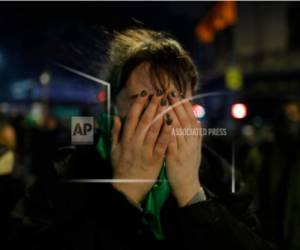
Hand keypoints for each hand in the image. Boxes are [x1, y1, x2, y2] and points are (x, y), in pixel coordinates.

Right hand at [111, 90, 172, 204]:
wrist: (127, 188)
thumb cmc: (120, 168)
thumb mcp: (114, 150)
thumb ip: (115, 133)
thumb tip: (115, 118)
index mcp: (125, 139)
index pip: (132, 117)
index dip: (139, 104)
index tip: (145, 94)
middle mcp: (135, 142)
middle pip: (144, 120)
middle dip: (152, 106)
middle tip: (160, 94)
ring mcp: (145, 150)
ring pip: (153, 129)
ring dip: (160, 115)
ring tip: (167, 103)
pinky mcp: (155, 159)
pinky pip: (161, 144)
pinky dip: (167, 133)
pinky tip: (172, 123)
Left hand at [166, 91, 203, 206]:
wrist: (188, 185)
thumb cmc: (189, 165)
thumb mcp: (196, 149)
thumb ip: (196, 135)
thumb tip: (197, 120)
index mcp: (195, 139)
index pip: (190, 118)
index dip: (184, 105)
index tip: (178, 93)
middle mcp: (191, 142)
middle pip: (184, 120)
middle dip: (177, 105)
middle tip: (169, 92)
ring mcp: (183, 150)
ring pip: (178, 128)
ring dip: (171, 114)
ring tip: (164, 102)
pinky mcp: (175, 158)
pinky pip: (171, 141)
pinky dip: (167, 131)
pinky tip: (162, 122)